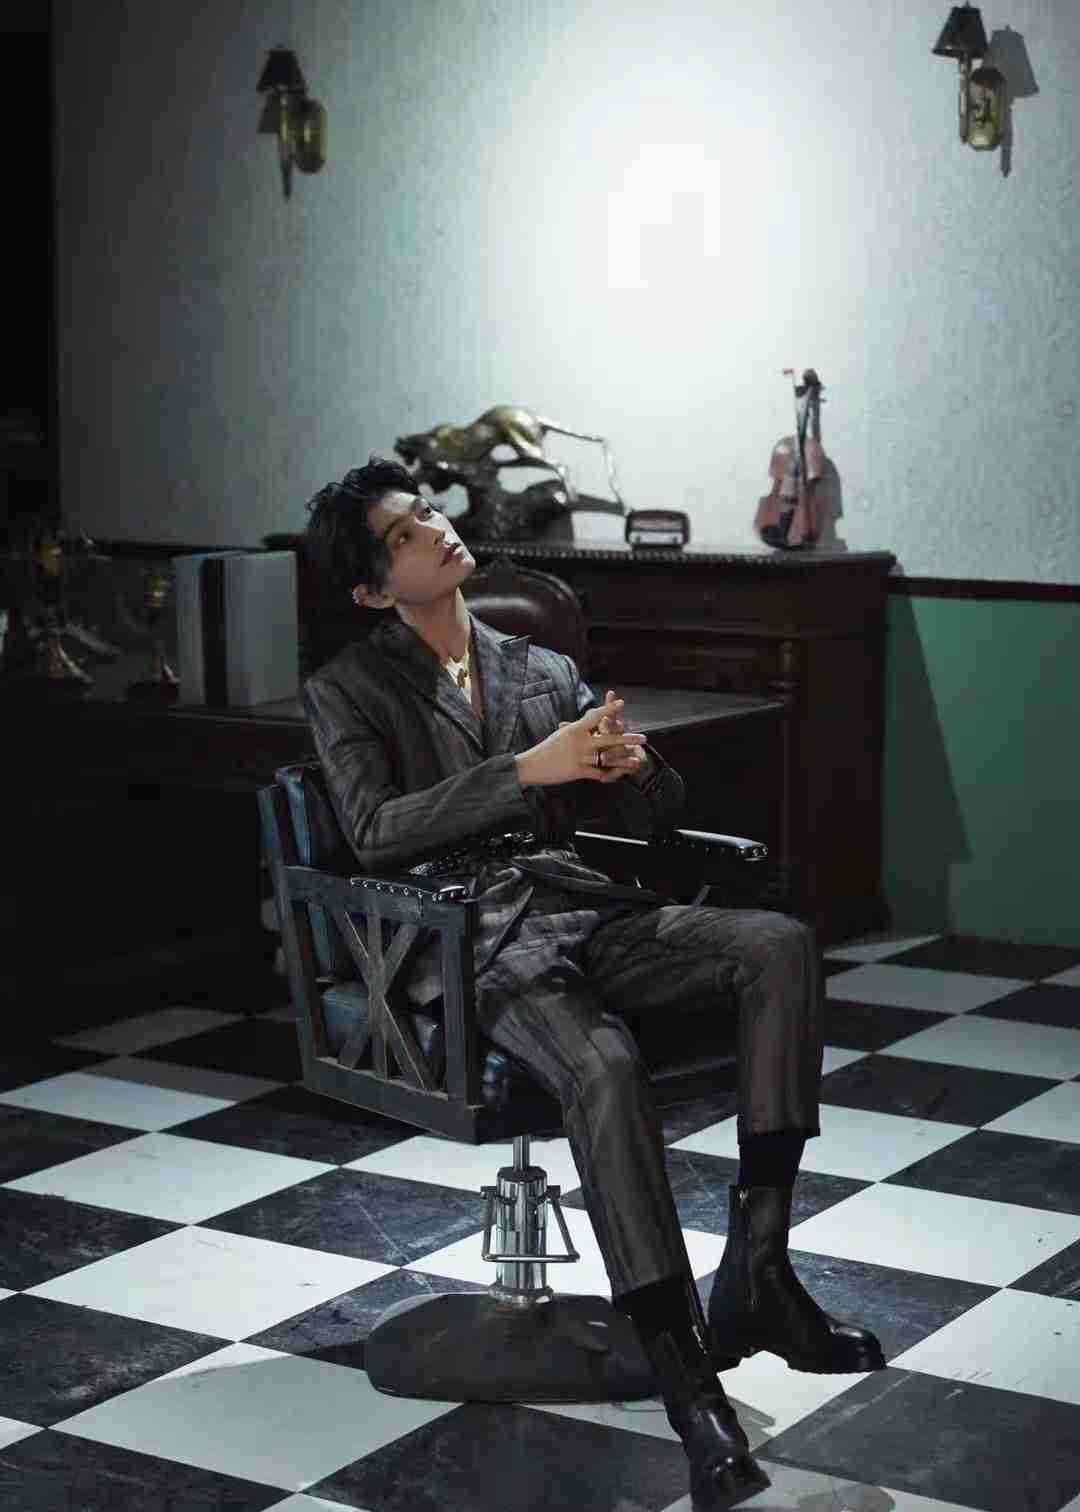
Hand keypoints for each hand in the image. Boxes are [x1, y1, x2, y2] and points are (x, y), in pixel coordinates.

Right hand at [515, 696, 646, 786]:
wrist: (531, 765)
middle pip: (608, 738)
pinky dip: (610, 775)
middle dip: (628, 739)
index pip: (595, 716)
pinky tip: (620, 776)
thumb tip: (588, 718)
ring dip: (625, 760)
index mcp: (575, 729)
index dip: (609, 709)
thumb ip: (577, 728)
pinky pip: (598, 773)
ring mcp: (580, 757)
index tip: (622, 703)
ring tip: (637, 760)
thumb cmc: (546, 749)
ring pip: (607, 758)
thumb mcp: (561, 734)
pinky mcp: (578, 771)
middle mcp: (579, 741)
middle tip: (644, 738)